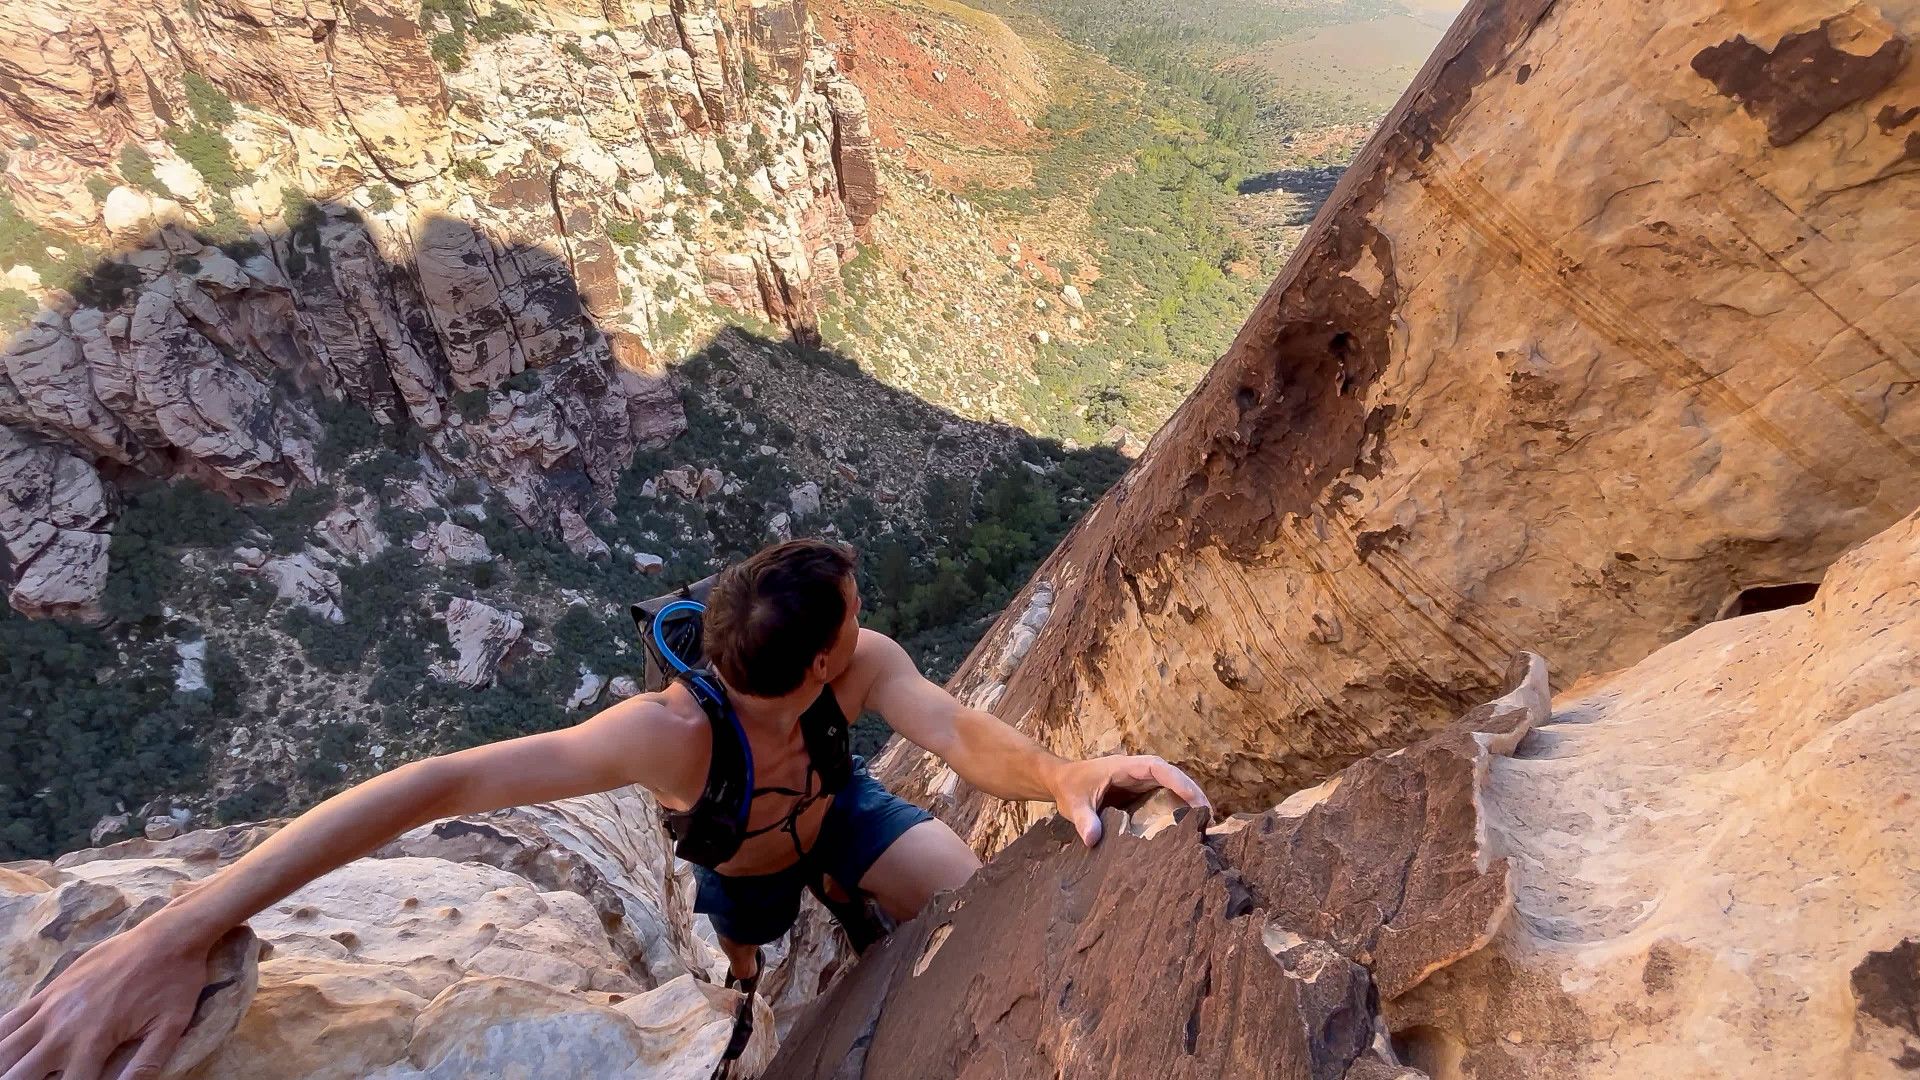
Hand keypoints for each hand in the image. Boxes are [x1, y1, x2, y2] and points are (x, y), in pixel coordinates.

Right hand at [0, 920, 208, 1079]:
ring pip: (6, 1049)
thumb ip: (144, 1065)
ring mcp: (52, 1008)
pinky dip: (1, 1039)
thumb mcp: (169, 1028)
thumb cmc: (173, 983)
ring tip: (11, 1073)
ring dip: (6, 1066)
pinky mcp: (49, 991)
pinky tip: (5, 1051)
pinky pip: (9, 1020)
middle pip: (22, 1074)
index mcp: (94, 1042)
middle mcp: (64, 1028)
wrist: (167, 937)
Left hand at [1047, 754, 1210, 846]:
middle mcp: (1138, 772)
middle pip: (1173, 777)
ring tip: (1206, 824)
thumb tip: (1092, 839)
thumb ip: (1084, 819)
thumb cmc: (1069, 787)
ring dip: (1189, 800)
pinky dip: (1177, 807)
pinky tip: (1186, 827)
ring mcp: (1140, 782)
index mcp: (1126, 767)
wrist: (1061, 781)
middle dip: (1193, 794)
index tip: (1197, 801)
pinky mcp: (1139, 793)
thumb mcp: (1074, 804)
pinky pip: (1163, 796)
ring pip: (1172, 786)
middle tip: (1210, 819)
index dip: (1181, 783)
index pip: (1160, 769)